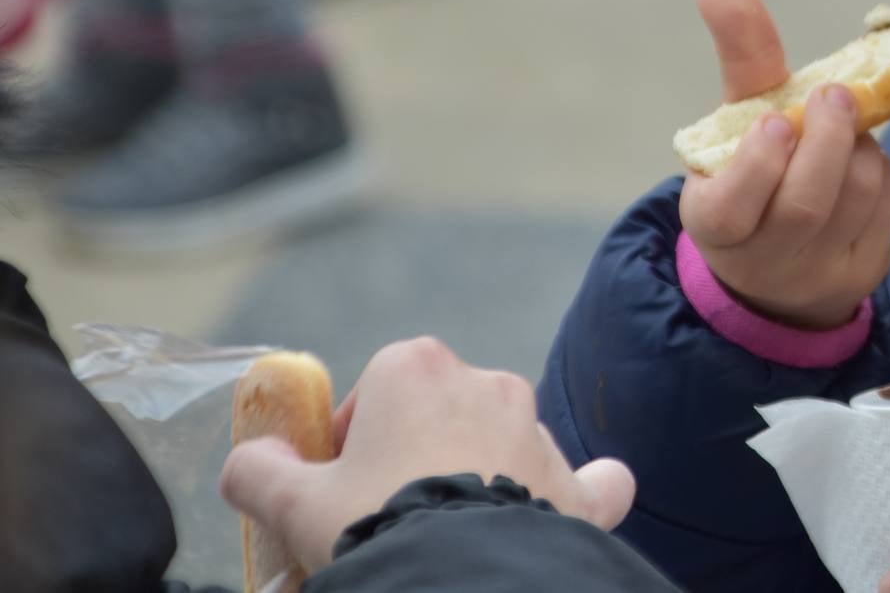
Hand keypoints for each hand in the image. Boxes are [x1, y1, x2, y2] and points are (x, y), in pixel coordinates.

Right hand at [218, 338, 633, 572]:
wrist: (459, 582)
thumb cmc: (371, 529)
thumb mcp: (291, 504)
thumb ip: (258, 471)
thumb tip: (250, 459)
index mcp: (416, 367)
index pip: (377, 389)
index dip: (353, 440)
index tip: (338, 487)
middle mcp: (487, 383)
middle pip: (442, 416)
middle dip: (415, 460)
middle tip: (385, 519)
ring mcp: (539, 432)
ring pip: (506, 446)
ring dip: (482, 479)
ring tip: (445, 540)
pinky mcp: (580, 486)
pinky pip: (592, 481)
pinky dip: (581, 495)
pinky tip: (567, 516)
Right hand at [678, 0, 889, 330]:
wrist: (781, 258)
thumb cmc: (755, 170)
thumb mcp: (739, 119)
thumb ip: (740, 54)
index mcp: (714, 225)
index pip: (729, 209)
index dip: (755, 166)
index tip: (776, 122)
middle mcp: (763, 260)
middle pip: (805, 206)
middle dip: (827, 142)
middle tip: (836, 95)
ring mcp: (818, 273)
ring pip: (856, 198)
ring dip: (858, 147)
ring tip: (843, 123)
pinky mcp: (863, 272)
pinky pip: (886, 206)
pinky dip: (879, 169)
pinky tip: (859, 158)